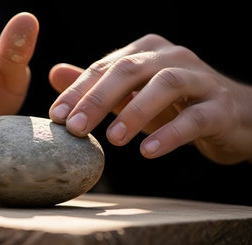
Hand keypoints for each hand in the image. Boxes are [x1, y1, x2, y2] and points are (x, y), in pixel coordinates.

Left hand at [49, 34, 251, 164]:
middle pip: (130, 70)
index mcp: (146, 52)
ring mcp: (200, 79)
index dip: (79, 91)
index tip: (57, 116)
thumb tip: (54, 72)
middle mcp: (172, 57)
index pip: (105, 67)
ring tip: (112, 139)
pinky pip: (195, 117)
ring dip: (134, 111)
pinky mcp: (221, 106)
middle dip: (99, 98)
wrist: (232, 116)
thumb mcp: (131, 95)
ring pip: (165, 85)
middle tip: (76, 128)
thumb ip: (96, 85)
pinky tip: (147, 151)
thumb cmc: (174, 105)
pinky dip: (170, 134)